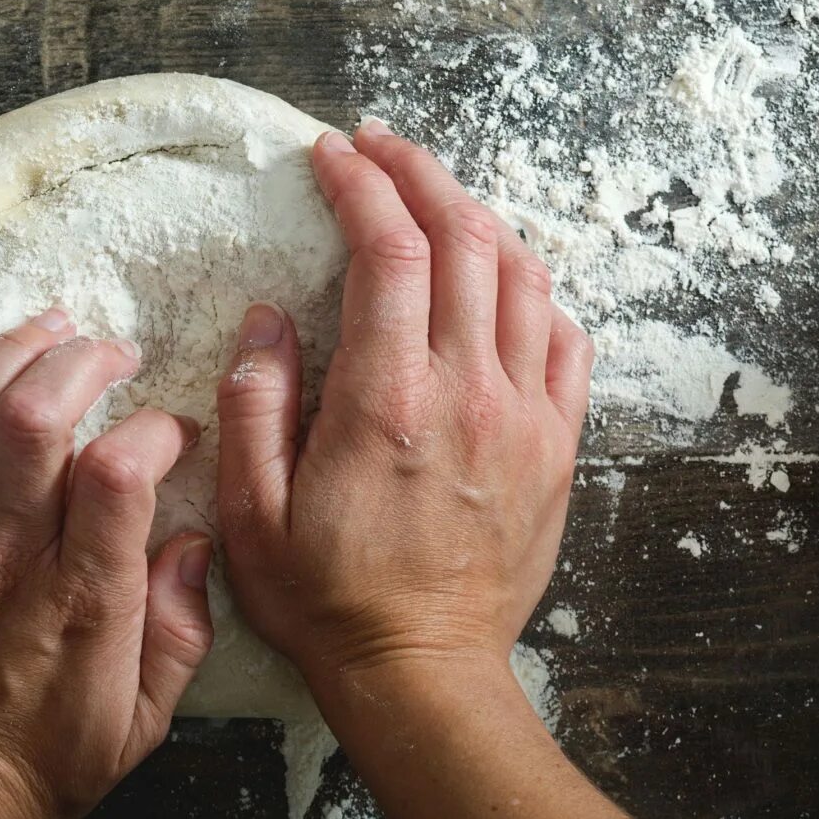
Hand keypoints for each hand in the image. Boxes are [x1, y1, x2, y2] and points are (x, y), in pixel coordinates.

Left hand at [0, 309, 215, 818]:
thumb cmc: (38, 762)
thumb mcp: (141, 724)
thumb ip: (181, 633)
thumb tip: (199, 544)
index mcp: (83, 597)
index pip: (120, 472)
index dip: (154, 429)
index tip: (170, 429)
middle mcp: (8, 557)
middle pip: (37, 418)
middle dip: (82, 360)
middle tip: (110, 351)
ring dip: (9, 350)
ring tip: (46, 326)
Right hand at [216, 121, 592, 696]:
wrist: (424, 674)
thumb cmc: (329, 601)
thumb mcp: (252, 515)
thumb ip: (253, 406)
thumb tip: (267, 319)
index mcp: (387, 401)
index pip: (388, 248)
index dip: (360, 183)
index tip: (331, 154)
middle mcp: (467, 393)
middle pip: (463, 237)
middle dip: (420, 171)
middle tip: (381, 145)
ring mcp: (524, 416)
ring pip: (523, 274)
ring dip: (479, 215)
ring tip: (436, 194)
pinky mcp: (557, 445)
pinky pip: (566, 339)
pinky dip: (536, 288)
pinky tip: (502, 278)